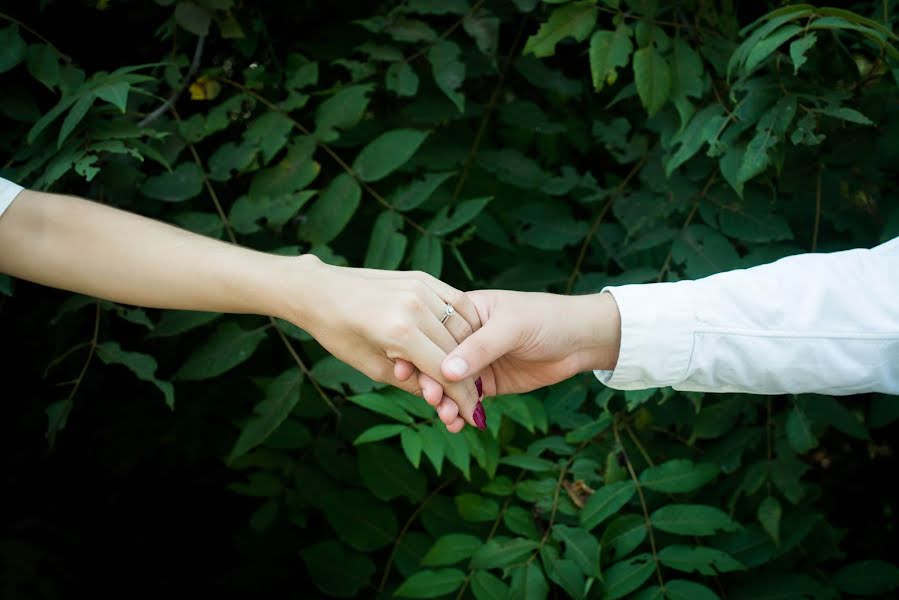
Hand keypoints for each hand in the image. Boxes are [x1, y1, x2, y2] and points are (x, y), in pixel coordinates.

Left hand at [284, 256, 483, 428]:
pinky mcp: (423, 277)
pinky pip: (458, 303)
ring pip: (462, 328)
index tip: (472, 417)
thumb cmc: (338, 332)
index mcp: (399, 332)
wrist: (320, 290)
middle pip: (457, 352)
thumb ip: (410, 382)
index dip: (462, 399)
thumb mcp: (371, 367)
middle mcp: (415, 306)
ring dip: (468, 355)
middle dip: (468, 382)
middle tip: (472, 403)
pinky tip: (465, 342)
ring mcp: (421, 287)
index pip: (445, 372)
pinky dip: (466, 325)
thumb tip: (442, 399)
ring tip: (467, 375)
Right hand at [395, 290, 620, 428]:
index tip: (405, 370)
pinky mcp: (489, 384)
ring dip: (445, 402)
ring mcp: (476, 363)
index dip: (418, 352)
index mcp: (464, 313)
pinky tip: (456, 424)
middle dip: (431, 382)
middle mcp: (465, 338)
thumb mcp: (512, 326)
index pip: (432, 332)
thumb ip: (480, 347)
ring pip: (450, 385)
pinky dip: (460, 413)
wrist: (581, 339)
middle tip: (432, 398)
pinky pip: (468, 400)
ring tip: (447, 417)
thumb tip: (447, 370)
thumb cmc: (547, 318)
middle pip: (436, 362)